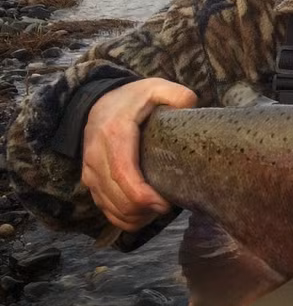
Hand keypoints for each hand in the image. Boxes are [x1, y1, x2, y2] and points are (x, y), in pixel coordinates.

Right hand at [81, 78, 195, 231]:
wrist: (98, 101)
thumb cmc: (132, 98)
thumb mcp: (155, 87)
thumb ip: (176, 94)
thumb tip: (190, 107)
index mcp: (114, 133)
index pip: (123, 173)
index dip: (143, 195)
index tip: (165, 203)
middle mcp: (96, 155)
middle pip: (116, 196)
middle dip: (143, 210)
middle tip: (167, 206)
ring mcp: (90, 171)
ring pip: (108, 207)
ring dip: (134, 217)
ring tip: (158, 210)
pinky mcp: (90, 181)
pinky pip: (103, 208)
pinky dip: (123, 218)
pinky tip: (143, 216)